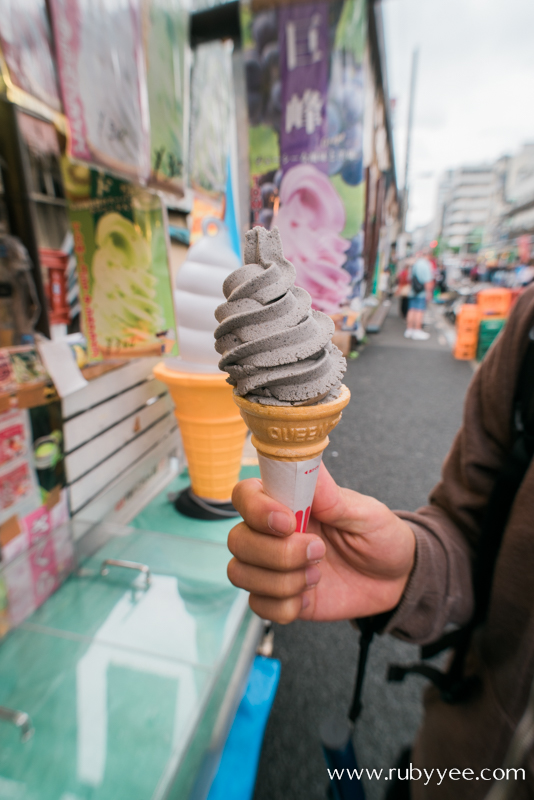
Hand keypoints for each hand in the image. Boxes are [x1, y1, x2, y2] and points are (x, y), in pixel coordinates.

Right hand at [227, 463, 415, 623]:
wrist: (397, 579)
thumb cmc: (380, 536)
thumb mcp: (366, 513)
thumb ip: (332, 496)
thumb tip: (308, 462)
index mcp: (288, 503)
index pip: (245, 495)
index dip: (257, 510)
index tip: (290, 522)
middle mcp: (273, 533)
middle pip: (237, 540)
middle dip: (277, 553)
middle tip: (319, 552)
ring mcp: (273, 567)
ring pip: (241, 573)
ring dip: (282, 581)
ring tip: (317, 575)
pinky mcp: (280, 597)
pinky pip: (259, 606)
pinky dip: (285, 606)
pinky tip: (310, 596)